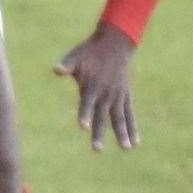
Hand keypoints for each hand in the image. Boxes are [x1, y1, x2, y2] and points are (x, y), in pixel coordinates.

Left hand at [54, 22, 138, 150]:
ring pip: (120, 118)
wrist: (114, 44)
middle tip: (96, 149)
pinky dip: (133, 127)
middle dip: (99, 132)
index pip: (86, 103)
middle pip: (103, 116)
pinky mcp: (125, 96)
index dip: (84, 114)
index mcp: (92, 85)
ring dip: (122, 133)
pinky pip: (130, 114)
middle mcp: (106, 93)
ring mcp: (118, 96)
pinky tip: (135, 142)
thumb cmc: (89, 51)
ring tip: (126, 149)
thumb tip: (56, 69)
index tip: (83, 127)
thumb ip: (67, 65)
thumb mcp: (76, 55)